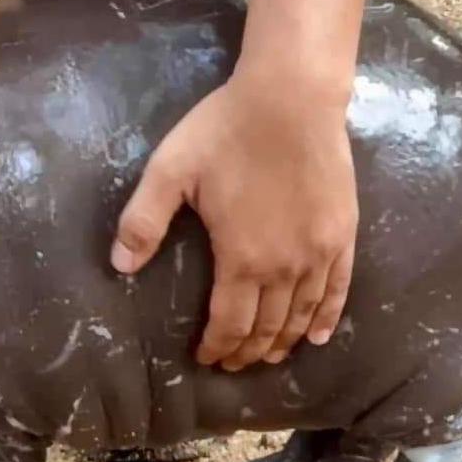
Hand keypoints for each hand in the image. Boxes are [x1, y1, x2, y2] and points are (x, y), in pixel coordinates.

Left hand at [110, 60, 357, 370]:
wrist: (293, 97)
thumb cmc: (227, 130)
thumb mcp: (170, 171)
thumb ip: (143, 221)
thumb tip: (118, 267)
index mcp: (242, 259)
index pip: (230, 323)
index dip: (217, 346)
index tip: (207, 359)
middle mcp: (285, 267)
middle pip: (267, 326)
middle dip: (247, 350)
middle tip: (233, 364)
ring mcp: (319, 252)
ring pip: (302, 315)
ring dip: (283, 341)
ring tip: (268, 357)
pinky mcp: (343, 233)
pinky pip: (338, 289)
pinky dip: (327, 318)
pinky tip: (319, 336)